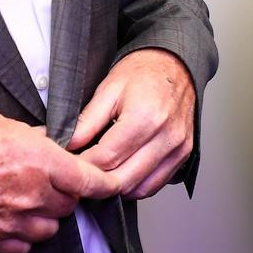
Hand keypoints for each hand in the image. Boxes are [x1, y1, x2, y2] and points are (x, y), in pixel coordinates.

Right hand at [0, 110, 119, 252]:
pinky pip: (22, 247)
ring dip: (46, 217)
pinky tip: (10, 221)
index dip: (106, 184)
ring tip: (29, 201)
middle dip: (65, 193)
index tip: (113, 184)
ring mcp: (13, 222)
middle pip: (69, 204)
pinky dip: (22, 237)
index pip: (89, 179)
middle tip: (49, 180)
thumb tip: (44, 140)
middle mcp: (33, 195)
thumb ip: (29, 137)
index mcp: (40, 161)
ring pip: (49, 230)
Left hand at [69, 48, 193, 198]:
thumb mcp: (109, 88)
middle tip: (80, 174)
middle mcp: (165, 136)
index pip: (106, 158)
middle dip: (96, 182)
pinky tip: (121, 173)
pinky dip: (135, 186)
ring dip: (115, 187)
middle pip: (122, 179)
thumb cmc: (143, 72)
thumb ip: (88, 120)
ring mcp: (177, 148)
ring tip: (99, 174)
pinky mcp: (183, 154)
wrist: (175, 64)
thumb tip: (68, 145)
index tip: (70, 164)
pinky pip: (155, 185)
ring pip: (139, 188)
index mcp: (145, 117)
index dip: (83, 165)